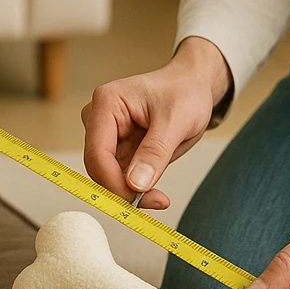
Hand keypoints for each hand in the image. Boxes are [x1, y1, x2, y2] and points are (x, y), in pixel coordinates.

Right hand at [80, 37, 232, 208]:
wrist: (192, 86)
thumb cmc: (184, 93)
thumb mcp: (176, 122)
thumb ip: (154, 153)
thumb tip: (134, 185)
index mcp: (107, 103)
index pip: (97, 152)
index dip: (112, 181)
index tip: (137, 200)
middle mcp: (99, 118)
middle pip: (98, 166)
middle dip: (122, 189)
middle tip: (156, 202)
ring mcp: (106, 134)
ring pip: (107, 175)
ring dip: (131, 191)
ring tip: (160, 197)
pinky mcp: (116, 147)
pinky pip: (118, 176)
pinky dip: (135, 188)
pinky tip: (155, 193)